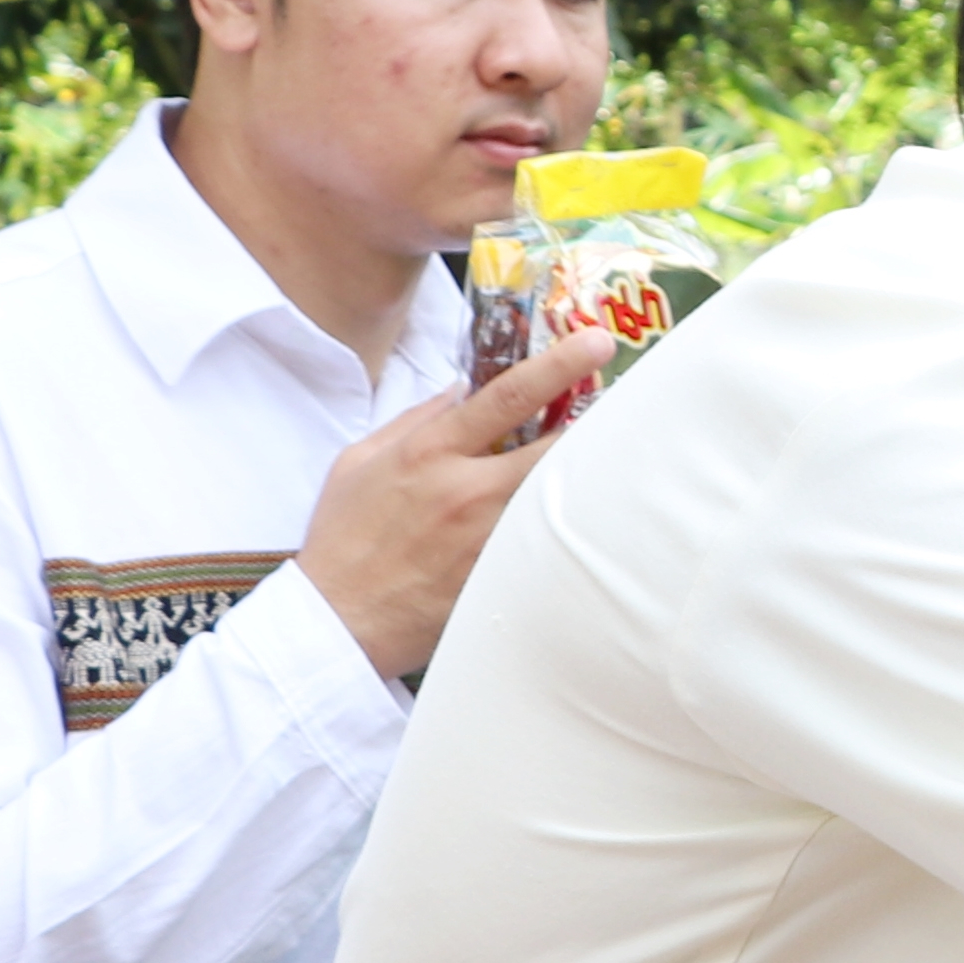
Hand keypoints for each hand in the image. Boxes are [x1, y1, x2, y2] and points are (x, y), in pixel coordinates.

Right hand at [297, 332, 612, 677]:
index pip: (506, 397)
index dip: (558, 365)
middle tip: (625, 405)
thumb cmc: (343, 537)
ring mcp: (490, 537)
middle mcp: (467, 490)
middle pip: (556, 445)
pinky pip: (549, 541)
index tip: (596, 342)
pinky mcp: (502, 576)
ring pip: (560, 494)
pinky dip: (568, 523)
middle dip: (595, 420)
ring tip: (612, 458)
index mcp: (429, 453)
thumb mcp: (360, 461)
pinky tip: (586, 517)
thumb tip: (462, 389)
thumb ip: (415, 420)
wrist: (338, 620)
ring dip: (586, 473)